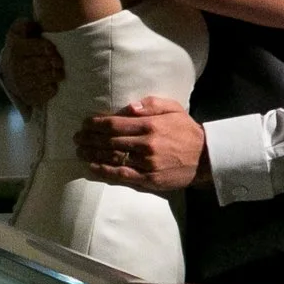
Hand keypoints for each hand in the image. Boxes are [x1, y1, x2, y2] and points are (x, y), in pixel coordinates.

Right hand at [0, 18, 63, 112]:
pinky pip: (41, 95)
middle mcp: (15, 66)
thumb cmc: (23, 47)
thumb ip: (24, 25)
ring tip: (59, 72)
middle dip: (52, 62)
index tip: (53, 49)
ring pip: (40, 80)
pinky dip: (50, 90)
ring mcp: (20, 83)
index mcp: (15, 47)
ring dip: (54, 76)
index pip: (34, 47)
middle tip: (59, 62)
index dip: (46, 48)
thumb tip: (32, 25)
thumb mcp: (19, 32)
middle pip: (37, 64)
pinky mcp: (27, 96)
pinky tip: (53, 84)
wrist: (11, 71)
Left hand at [75, 96, 206, 191]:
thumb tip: (128, 107)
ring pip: (112, 158)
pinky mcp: (149, 179)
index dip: (95, 123)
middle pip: (109, 140)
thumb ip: (150, 104)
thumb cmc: (186, 130)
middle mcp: (146, 144)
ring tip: (79, 151)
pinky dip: (104, 171)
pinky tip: (92, 167)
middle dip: (89, 138)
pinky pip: (121, 175)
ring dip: (92, 154)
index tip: (84, 123)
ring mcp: (147, 163)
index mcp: (150, 125)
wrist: (206, 157)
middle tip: (76, 138)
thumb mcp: (173, 108)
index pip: (114, 124)